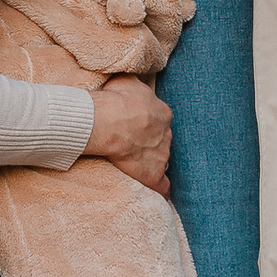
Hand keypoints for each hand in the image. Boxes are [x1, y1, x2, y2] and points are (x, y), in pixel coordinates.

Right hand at [81, 75, 173, 194]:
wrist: (109, 121)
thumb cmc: (115, 99)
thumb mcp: (128, 81)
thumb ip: (134, 84)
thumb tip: (132, 81)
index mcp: (163, 113)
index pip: (160, 121)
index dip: (148, 124)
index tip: (136, 127)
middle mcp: (166, 134)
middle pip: (162, 141)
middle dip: (151, 143)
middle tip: (134, 145)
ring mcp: (162, 155)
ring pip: (162, 160)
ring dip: (153, 163)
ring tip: (139, 167)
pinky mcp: (153, 174)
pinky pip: (164, 186)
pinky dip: (162, 190)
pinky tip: (160, 195)